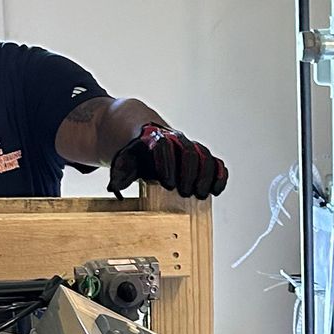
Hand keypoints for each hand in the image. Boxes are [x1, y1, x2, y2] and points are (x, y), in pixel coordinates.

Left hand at [109, 124, 228, 200]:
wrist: (150, 138)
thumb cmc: (139, 154)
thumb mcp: (126, 160)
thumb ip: (121, 172)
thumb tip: (114, 186)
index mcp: (156, 138)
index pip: (165, 146)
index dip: (168, 164)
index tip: (167, 184)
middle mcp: (178, 140)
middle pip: (189, 151)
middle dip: (189, 173)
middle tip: (184, 193)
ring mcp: (193, 147)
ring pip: (206, 156)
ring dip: (205, 176)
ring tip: (200, 195)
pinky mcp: (204, 157)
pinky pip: (216, 163)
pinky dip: (219, 175)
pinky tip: (216, 191)